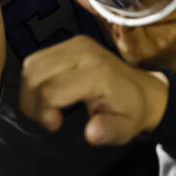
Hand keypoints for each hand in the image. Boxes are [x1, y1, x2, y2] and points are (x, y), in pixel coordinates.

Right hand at [20, 35, 169, 145]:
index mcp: (96, 73)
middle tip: (48, 118)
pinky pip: (38, 59)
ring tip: (46, 108)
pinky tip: (48, 93)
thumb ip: (108, 131)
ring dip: (30, 91)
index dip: (44, 113)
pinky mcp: (72, 42)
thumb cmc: (131, 112)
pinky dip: (35, 79)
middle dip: (32, 103)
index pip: (50, 91)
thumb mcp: (124, 129)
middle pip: (35, 75)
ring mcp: (77, 43)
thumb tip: (92, 133)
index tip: (56, 125)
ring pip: (32, 65)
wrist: (144, 91)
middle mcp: (84, 52)